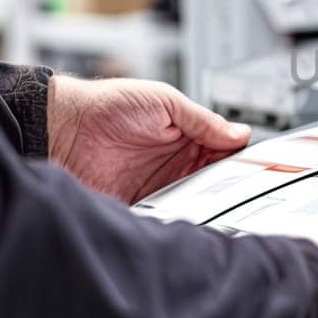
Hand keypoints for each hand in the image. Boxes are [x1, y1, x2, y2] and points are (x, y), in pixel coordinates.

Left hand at [47, 76, 250, 203]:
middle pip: (215, 178)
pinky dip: (179, 216)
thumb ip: (202, 120)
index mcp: (186, 133)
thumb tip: (239, 133)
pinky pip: (167, 214)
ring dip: (207, 202)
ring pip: (196, 199)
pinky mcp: (141, 204)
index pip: (224, 149)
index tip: (256, 167)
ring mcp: (159, 184)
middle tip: (244, 189)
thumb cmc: (107, 105)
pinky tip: (190, 215)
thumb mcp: (164, 100)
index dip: (240, 157)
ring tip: (221, 204)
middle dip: (229, 184)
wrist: (62, 128)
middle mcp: (176, 160)